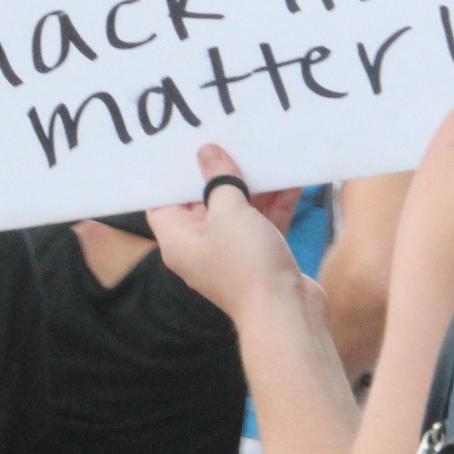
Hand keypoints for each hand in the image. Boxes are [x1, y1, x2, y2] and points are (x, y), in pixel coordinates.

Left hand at [148, 145, 311, 323]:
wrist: (286, 314)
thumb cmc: (247, 266)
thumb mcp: (229, 213)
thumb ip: (219, 181)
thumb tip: (208, 154)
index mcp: (179, 240)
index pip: (163, 203)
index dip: (170, 176)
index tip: (182, 148)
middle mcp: (201, 247)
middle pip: (204, 202)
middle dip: (219, 173)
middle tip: (228, 139)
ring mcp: (232, 252)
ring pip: (239, 210)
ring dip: (254, 185)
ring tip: (264, 153)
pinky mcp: (260, 256)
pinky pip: (264, 221)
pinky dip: (276, 202)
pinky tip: (291, 179)